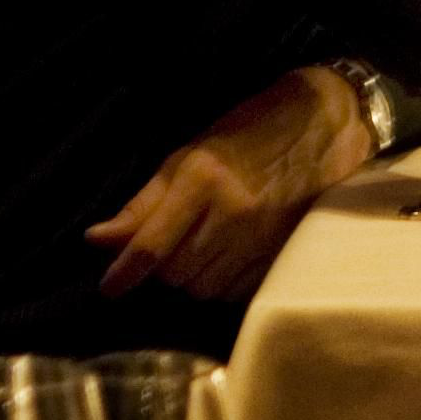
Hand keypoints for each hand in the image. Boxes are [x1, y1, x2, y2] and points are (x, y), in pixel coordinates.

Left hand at [88, 64, 376, 299]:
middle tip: (171, 243)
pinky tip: (227, 256)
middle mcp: (233, 212)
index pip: (153, 244)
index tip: (108, 288)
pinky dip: (221, 282)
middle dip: (163, 267)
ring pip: (204, 288)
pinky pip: (234, 291)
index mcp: (203, 179)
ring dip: (192, 276)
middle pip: (176, 273)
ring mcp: (262, 237)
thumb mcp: (188, 156)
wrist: (324, 128)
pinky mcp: (283, 254)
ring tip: (201, 246)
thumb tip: (96, 240)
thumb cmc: (248, 133)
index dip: (125, 271)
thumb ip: (144, 204)